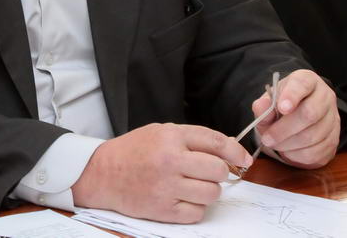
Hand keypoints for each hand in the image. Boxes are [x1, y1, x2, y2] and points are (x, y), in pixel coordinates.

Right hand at [71, 123, 251, 222]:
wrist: (102, 174)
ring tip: (192, 186)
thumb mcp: (160, 132)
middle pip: (218, 170)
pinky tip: (182, 198)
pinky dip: (195, 208)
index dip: (236, 152)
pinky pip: (197, 213)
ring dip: (208, 191)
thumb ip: (191, 139)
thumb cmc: (133, 151)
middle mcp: (170, 160)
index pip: (216, 142)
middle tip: (208, 173)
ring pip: (211, 193)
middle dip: (219, 173)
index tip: (244, 160)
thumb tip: (229, 153)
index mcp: (170, 136)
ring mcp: (167, 187)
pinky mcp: (163, 209)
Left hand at [251, 69, 339, 167]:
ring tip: (274, 144)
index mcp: (308, 81)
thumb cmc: (281, 106)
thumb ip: (263, 105)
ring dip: (289, 144)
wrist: (295, 117)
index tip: (281, 108)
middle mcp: (325, 97)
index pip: (302, 83)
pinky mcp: (334, 140)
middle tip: (267, 138)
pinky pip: (317, 152)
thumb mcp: (269, 101)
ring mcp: (333, 119)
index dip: (292, 96)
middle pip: (310, 114)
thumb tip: (261, 107)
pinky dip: (298, 155)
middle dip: (284, 129)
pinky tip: (288, 150)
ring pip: (314, 136)